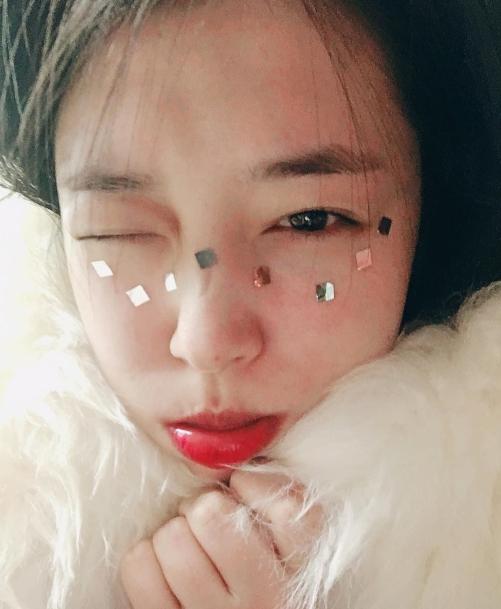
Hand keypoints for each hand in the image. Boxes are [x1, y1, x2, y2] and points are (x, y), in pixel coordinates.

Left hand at [120, 471, 323, 608]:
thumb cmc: (256, 566)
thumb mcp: (283, 537)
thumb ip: (272, 496)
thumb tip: (225, 455)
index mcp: (298, 568)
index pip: (288, 510)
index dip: (254, 483)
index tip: (241, 487)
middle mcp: (265, 598)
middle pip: (212, 516)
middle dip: (203, 505)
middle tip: (206, 516)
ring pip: (173, 539)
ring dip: (172, 532)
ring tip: (186, 544)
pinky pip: (140, 568)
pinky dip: (143, 557)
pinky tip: (162, 566)